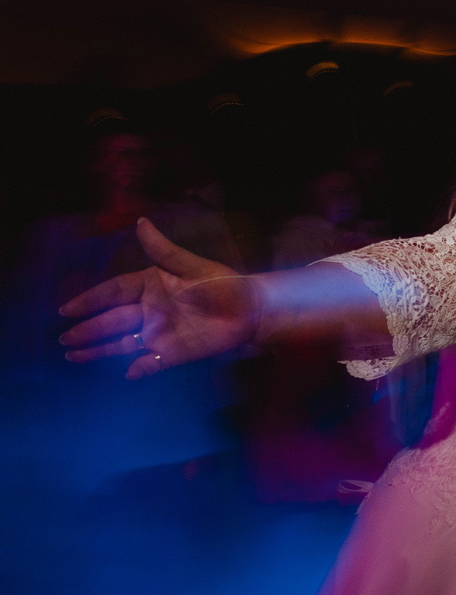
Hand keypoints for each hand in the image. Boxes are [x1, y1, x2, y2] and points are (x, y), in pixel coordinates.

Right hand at [59, 219, 257, 378]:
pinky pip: (150, 362)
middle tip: (63, 337)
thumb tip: (140, 222)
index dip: (91, 299)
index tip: (68, 308)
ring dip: (98, 350)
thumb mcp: (193, 266)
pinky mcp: (172, 353)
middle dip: (87, 329)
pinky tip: (127, 372)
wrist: (252, 310)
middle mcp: (149, 311)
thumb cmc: (224, 284)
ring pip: (121, 343)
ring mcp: (158, 333)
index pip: (114, 292)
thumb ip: (164, 250)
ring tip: (72, 355)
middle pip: (112, 320)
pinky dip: (139, 368)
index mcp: (150, 286)